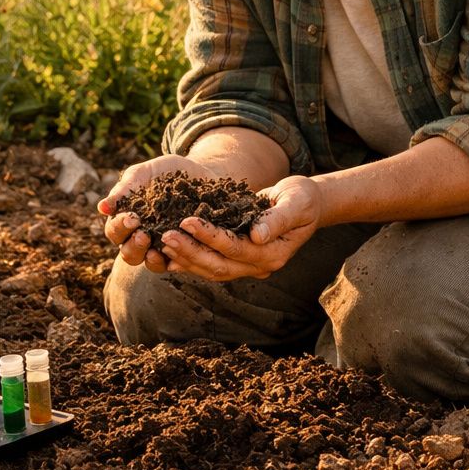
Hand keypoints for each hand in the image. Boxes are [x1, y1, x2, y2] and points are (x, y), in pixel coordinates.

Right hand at [98, 154, 216, 272]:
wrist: (200, 173)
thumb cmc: (165, 171)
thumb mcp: (143, 174)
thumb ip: (124, 189)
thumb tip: (101, 208)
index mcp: (126, 221)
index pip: (115, 231)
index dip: (121, 227)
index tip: (132, 218)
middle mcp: (141, 238)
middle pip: (129, 253)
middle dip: (134, 246)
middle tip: (144, 234)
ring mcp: (162, 246)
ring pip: (150, 263)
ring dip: (151, 259)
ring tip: (158, 249)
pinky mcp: (184, 250)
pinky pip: (177, 263)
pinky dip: (177, 261)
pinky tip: (180, 253)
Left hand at [157, 175, 324, 281]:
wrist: (306, 205)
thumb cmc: (302, 199)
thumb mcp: (296, 203)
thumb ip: (278, 219)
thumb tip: (258, 235)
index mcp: (274, 254)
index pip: (237, 249)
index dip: (211, 237)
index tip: (187, 221)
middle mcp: (260, 266)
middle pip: (219, 266)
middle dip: (190, 251)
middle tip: (166, 236)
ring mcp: (248, 266)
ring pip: (211, 270)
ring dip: (186, 258)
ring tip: (162, 243)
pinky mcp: (238, 260)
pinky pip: (211, 265)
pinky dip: (190, 261)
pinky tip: (169, 254)